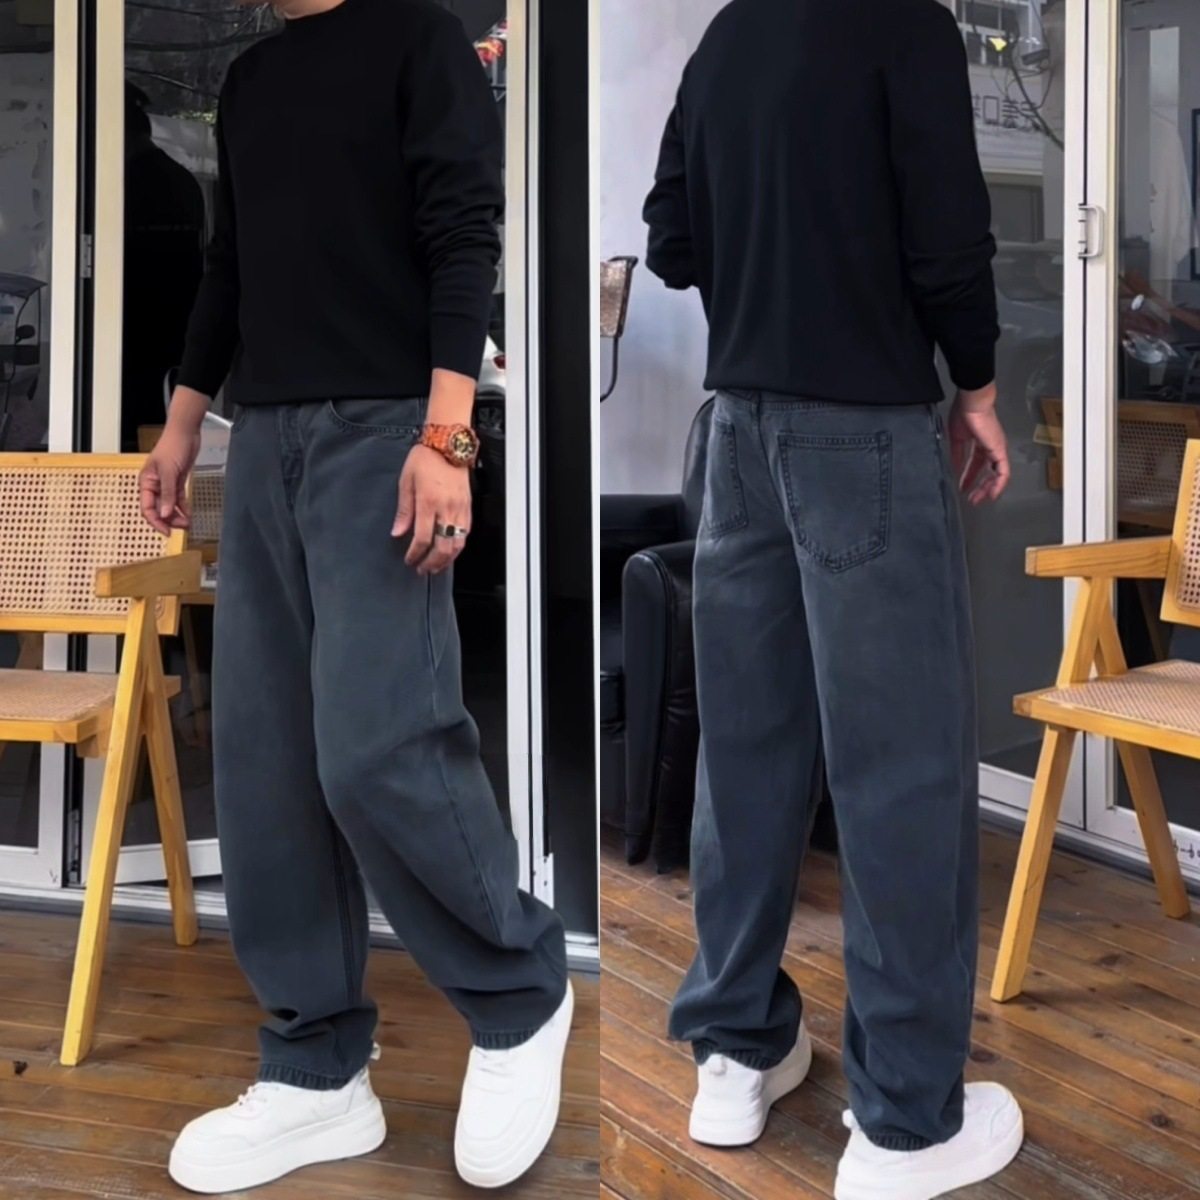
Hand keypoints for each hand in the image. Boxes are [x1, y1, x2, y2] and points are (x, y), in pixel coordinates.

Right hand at [139, 419, 200, 534]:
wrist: (186, 433)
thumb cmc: (173, 446)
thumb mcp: (169, 472)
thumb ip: (168, 494)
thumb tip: (164, 514)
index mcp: (146, 482)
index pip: (147, 508)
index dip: (155, 521)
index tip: (167, 532)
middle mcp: (155, 485)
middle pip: (158, 509)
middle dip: (169, 520)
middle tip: (182, 528)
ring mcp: (166, 484)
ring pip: (169, 506)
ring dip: (177, 515)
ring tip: (188, 523)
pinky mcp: (177, 481)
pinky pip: (178, 499)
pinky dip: (183, 507)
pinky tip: (189, 515)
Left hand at [392, 444, 471, 574]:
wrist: (447, 445)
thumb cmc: (425, 459)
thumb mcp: (406, 482)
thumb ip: (404, 510)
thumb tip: (397, 532)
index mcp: (428, 502)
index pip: (423, 538)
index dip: (415, 553)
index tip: (409, 559)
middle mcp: (447, 508)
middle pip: (442, 547)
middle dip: (432, 562)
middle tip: (422, 569)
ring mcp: (460, 509)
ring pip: (457, 544)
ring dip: (446, 559)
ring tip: (436, 566)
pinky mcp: (468, 507)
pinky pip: (466, 533)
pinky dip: (458, 546)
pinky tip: (450, 551)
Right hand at [948, 384, 1009, 505]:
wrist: (972, 403)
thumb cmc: (964, 414)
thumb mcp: (956, 438)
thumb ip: (957, 454)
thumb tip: (955, 468)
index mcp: (981, 443)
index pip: (978, 465)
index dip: (970, 477)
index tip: (963, 488)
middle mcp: (992, 448)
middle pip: (989, 472)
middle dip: (980, 487)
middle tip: (972, 499)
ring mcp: (997, 449)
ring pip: (997, 475)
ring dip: (988, 489)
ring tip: (979, 499)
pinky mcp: (999, 451)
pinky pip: (1003, 472)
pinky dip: (998, 485)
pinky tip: (991, 494)